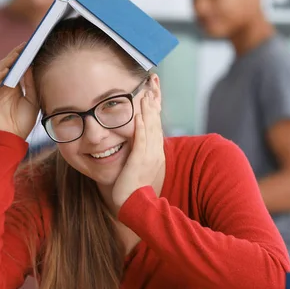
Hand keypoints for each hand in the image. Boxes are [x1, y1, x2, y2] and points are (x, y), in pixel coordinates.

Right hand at [0, 43, 39, 138]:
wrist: (12, 138)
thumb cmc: (23, 122)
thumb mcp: (33, 100)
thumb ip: (31, 84)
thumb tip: (32, 66)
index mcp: (15, 87)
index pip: (18, 68)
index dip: (23, 58)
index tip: (32, 47)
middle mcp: (4, 86)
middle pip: (8, 66)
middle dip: (15, 56)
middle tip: (24, 47)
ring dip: (8, 62)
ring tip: (17, 55)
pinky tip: (6, 72)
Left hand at [112, 90, 164, 211]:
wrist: (134, 206)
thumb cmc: (133, 187)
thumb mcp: (139, 165)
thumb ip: (140, 151)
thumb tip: (135, 138)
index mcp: (155, 151)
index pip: (156, 123)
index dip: (155, 105)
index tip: (153, 90)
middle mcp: (155, 151)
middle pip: (155, 121)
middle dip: (153, 101)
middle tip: (152, 82)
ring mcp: (149, 156)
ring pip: (149, 128)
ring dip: (147, 110)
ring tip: (145, 93)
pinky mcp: (139, 162)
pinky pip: (140, 142)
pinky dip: (139, 128)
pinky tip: (137, 115)